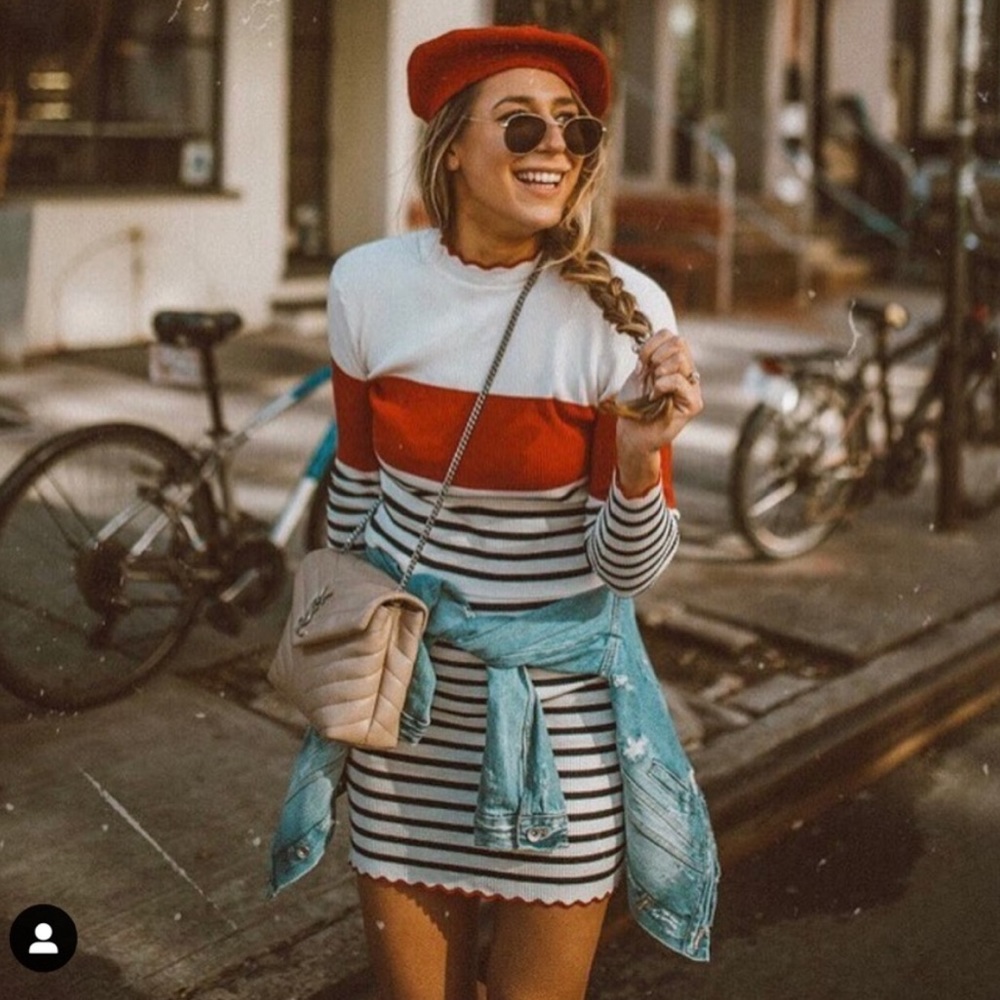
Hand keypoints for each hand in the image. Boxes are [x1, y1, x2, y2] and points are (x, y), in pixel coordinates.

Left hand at [612, 331, 703, 494]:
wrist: (633, 433)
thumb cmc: (635, 405)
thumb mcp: (640, 373)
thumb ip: (652, 355)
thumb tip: (660, 340)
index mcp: (675, 363)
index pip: (670, 336)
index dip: (651, 345)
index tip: (639, 365)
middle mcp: (688, 373)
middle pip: (679, 342)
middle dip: (655, 356)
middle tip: (646, 375)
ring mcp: (693, 388)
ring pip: (680, 359)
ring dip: (659, 371)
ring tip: (652, 387)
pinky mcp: (693, 403)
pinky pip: (679, 381)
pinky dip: (661, 385)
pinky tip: (654, 396)